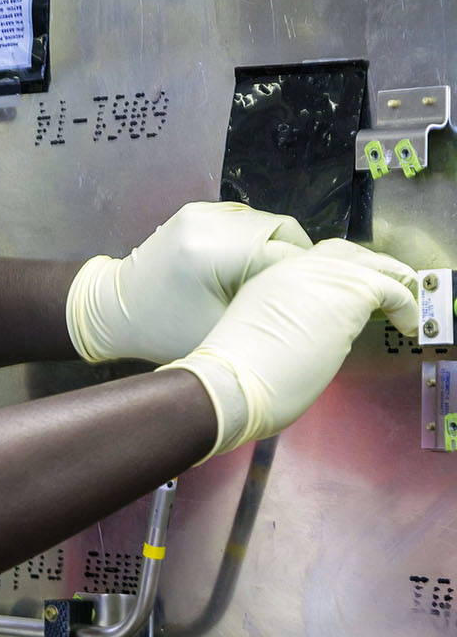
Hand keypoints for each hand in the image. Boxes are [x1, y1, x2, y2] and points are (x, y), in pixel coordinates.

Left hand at [66, 201, 312, 363]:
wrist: (115, 309)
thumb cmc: (164, 330)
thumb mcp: (221, 330)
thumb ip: (266, 308)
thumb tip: (311, 294)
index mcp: (209, 253)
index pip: (284, 253)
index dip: (307, 274)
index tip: (320, 294)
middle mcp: (205, 223)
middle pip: (281, 229)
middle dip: (296, 257)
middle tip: (301, 288)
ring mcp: (200, 211)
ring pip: (266, 221)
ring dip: (278, 246)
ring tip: (275, 280)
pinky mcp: (197, 210)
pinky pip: (245, 219)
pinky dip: (256, 239)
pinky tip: (251, 266)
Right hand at [159, 239, 419, 458]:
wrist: (227, 383)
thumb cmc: (233, 380)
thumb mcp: (254, 339)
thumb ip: (282, 327)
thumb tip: (310, 339)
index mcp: (264, 282)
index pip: (308, 267)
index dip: (334, 280)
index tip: (345, 300)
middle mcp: (291, 271)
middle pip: (341, 253)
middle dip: (364, 267)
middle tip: (382, 288)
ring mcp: (321, 278)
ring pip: (369, 263)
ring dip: (389, 280)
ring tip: (404, 300)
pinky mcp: (349, 292)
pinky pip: (392, 289)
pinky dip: (406, 305)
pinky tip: (408, 323)